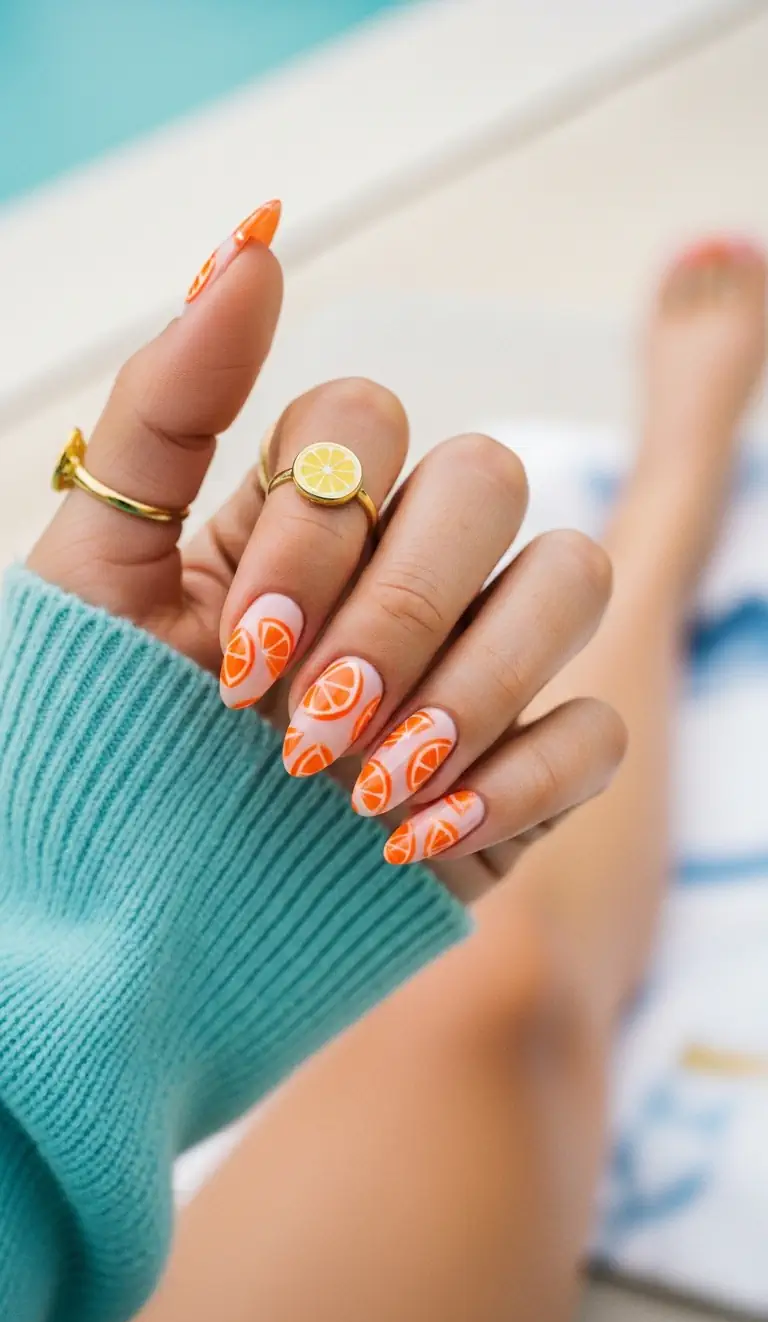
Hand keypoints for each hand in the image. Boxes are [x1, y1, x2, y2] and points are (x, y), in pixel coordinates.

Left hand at [29, 204, 624, 904]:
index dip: (317, 526)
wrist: (122, 951)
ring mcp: (465, 672)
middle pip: (487, 480)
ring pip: (569, 580)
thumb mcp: (96, 579)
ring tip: (361, 787)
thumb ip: (166, 406)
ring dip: (469, 685)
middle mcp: (392, 575)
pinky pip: (594, 728)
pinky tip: (414, 837)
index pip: (365, 421)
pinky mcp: (517, 779)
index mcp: (294, 516)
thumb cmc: (95, 762)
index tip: (239, 656)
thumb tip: (254, 240)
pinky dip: (519, 778)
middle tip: (303, 727)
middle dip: (400, 609)